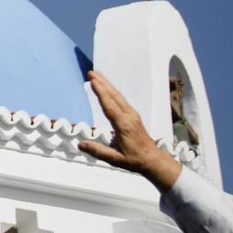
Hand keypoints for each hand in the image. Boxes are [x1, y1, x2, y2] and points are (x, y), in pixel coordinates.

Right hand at [78, 71, 181, 191]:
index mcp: (123, 125)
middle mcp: (128, 116)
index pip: (109, 106)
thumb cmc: (134, 160)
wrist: (152, 159)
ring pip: (118, 96)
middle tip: (91, 72)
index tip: (93, 81)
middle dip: (102, 83)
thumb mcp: (115, 159)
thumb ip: (97, 151)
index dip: (101, 92)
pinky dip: (112, 91)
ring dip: (107, 84)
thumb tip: (80, 144)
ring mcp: (132, 114)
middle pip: (114, 96)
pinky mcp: (133, 115)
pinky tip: (107, 87)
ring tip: (97, 75)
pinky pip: (121, 99)